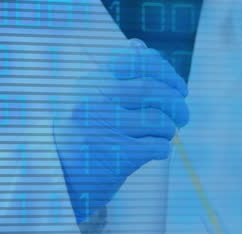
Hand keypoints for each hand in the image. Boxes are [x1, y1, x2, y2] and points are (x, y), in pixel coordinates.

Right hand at [54, 39, 189, 222]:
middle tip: (183, 116)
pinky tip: (157, 150)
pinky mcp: (115, 156)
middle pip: (153, 90)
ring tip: (166, 134)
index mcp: (90, 81)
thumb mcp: (88, 98)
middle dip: (177, 103)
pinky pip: (156, 146)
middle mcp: (94, 100)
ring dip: (170, 129)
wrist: (57, 178)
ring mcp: (104, 128)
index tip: (179, 88)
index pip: (137, 60)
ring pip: (159, 121)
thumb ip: (113, 73)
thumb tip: (138, 45)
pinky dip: (163, 148)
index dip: (167, 72)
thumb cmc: (81, 134)